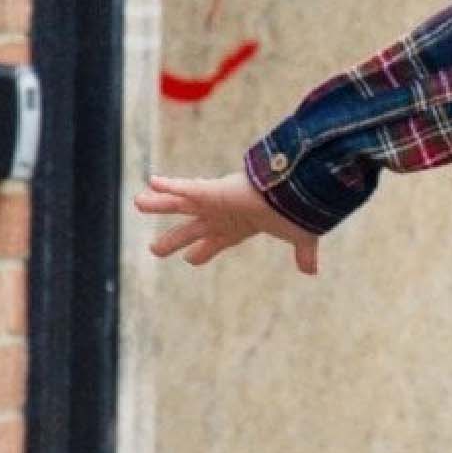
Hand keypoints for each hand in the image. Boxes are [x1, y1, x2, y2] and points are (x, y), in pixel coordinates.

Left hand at [135, 170, 321, 275]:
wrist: (296, 198)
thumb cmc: (296, 214)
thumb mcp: (300, 237)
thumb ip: (304, 254)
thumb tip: (313, 271)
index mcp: (237, 229)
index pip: (214, 244)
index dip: (201, 252)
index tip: (190, 259)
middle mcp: (220, 217)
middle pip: (189, 231)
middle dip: (172, 241)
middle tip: (154, 250)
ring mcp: (213, 203)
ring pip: (178, 205)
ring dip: (157, 204)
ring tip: (138, 203)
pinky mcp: (212, 191)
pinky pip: (185, 188)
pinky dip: (168, 185)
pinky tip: (152, 181)